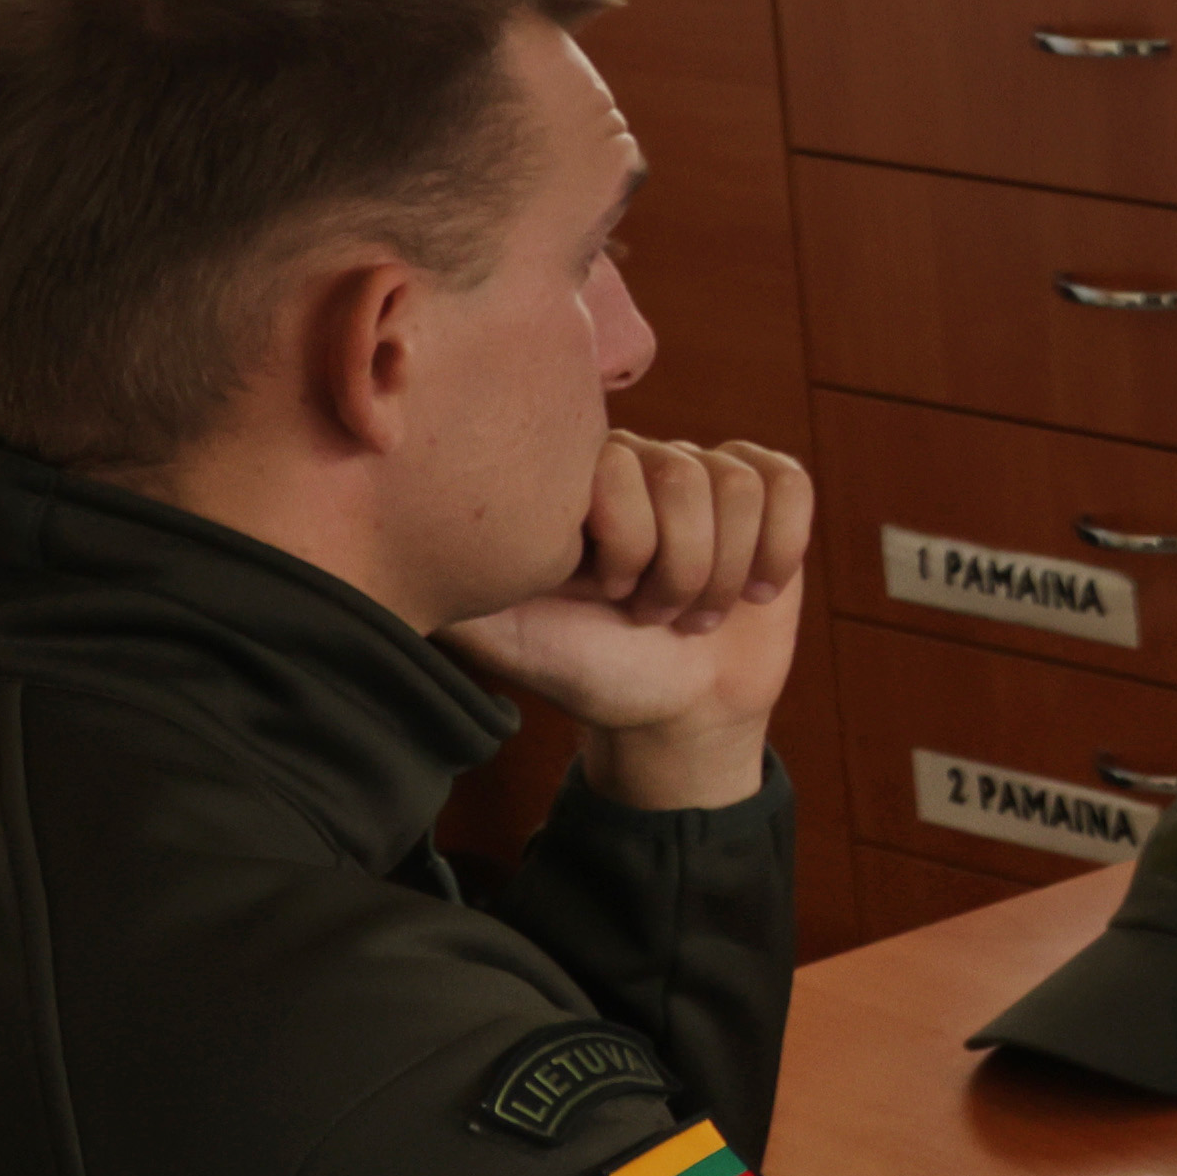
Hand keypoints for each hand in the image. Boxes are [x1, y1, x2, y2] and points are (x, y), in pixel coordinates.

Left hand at [444, 435, 816, 808]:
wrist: (674, 711)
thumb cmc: (588, 672)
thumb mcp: (507, 635)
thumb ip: (455, 588)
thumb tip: (386, 559)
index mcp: (577, 483)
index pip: (618, 465)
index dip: (628, 544)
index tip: (606, 597)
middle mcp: (639, 464)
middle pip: (687, 475)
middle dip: (680, 567)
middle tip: (654, 614)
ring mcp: (706, 476)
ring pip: (741, 487)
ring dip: (726, 570)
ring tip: (696, 612)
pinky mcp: (767, 494)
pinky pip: (790, 485)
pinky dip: (781, 544)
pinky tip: (758, 587)